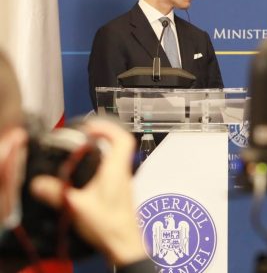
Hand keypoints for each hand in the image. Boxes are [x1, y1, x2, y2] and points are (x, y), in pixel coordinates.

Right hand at [29, 118, 144, 265]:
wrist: (123, 244)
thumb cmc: (109, 226)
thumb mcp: (77, 207)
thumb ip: (57, 193)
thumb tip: (40, 183)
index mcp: (116, 171)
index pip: (123, 139)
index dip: (108, 128)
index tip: (91, 126)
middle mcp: (123, 174)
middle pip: (119, 145)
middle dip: (102, 136)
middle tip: (85, 135)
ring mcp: (123, 183)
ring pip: (116, 158)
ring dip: (102, 150)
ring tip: (83, 150)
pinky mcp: (119, 193)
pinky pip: (112, 171)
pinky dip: (100, 166)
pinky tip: (86, 175)